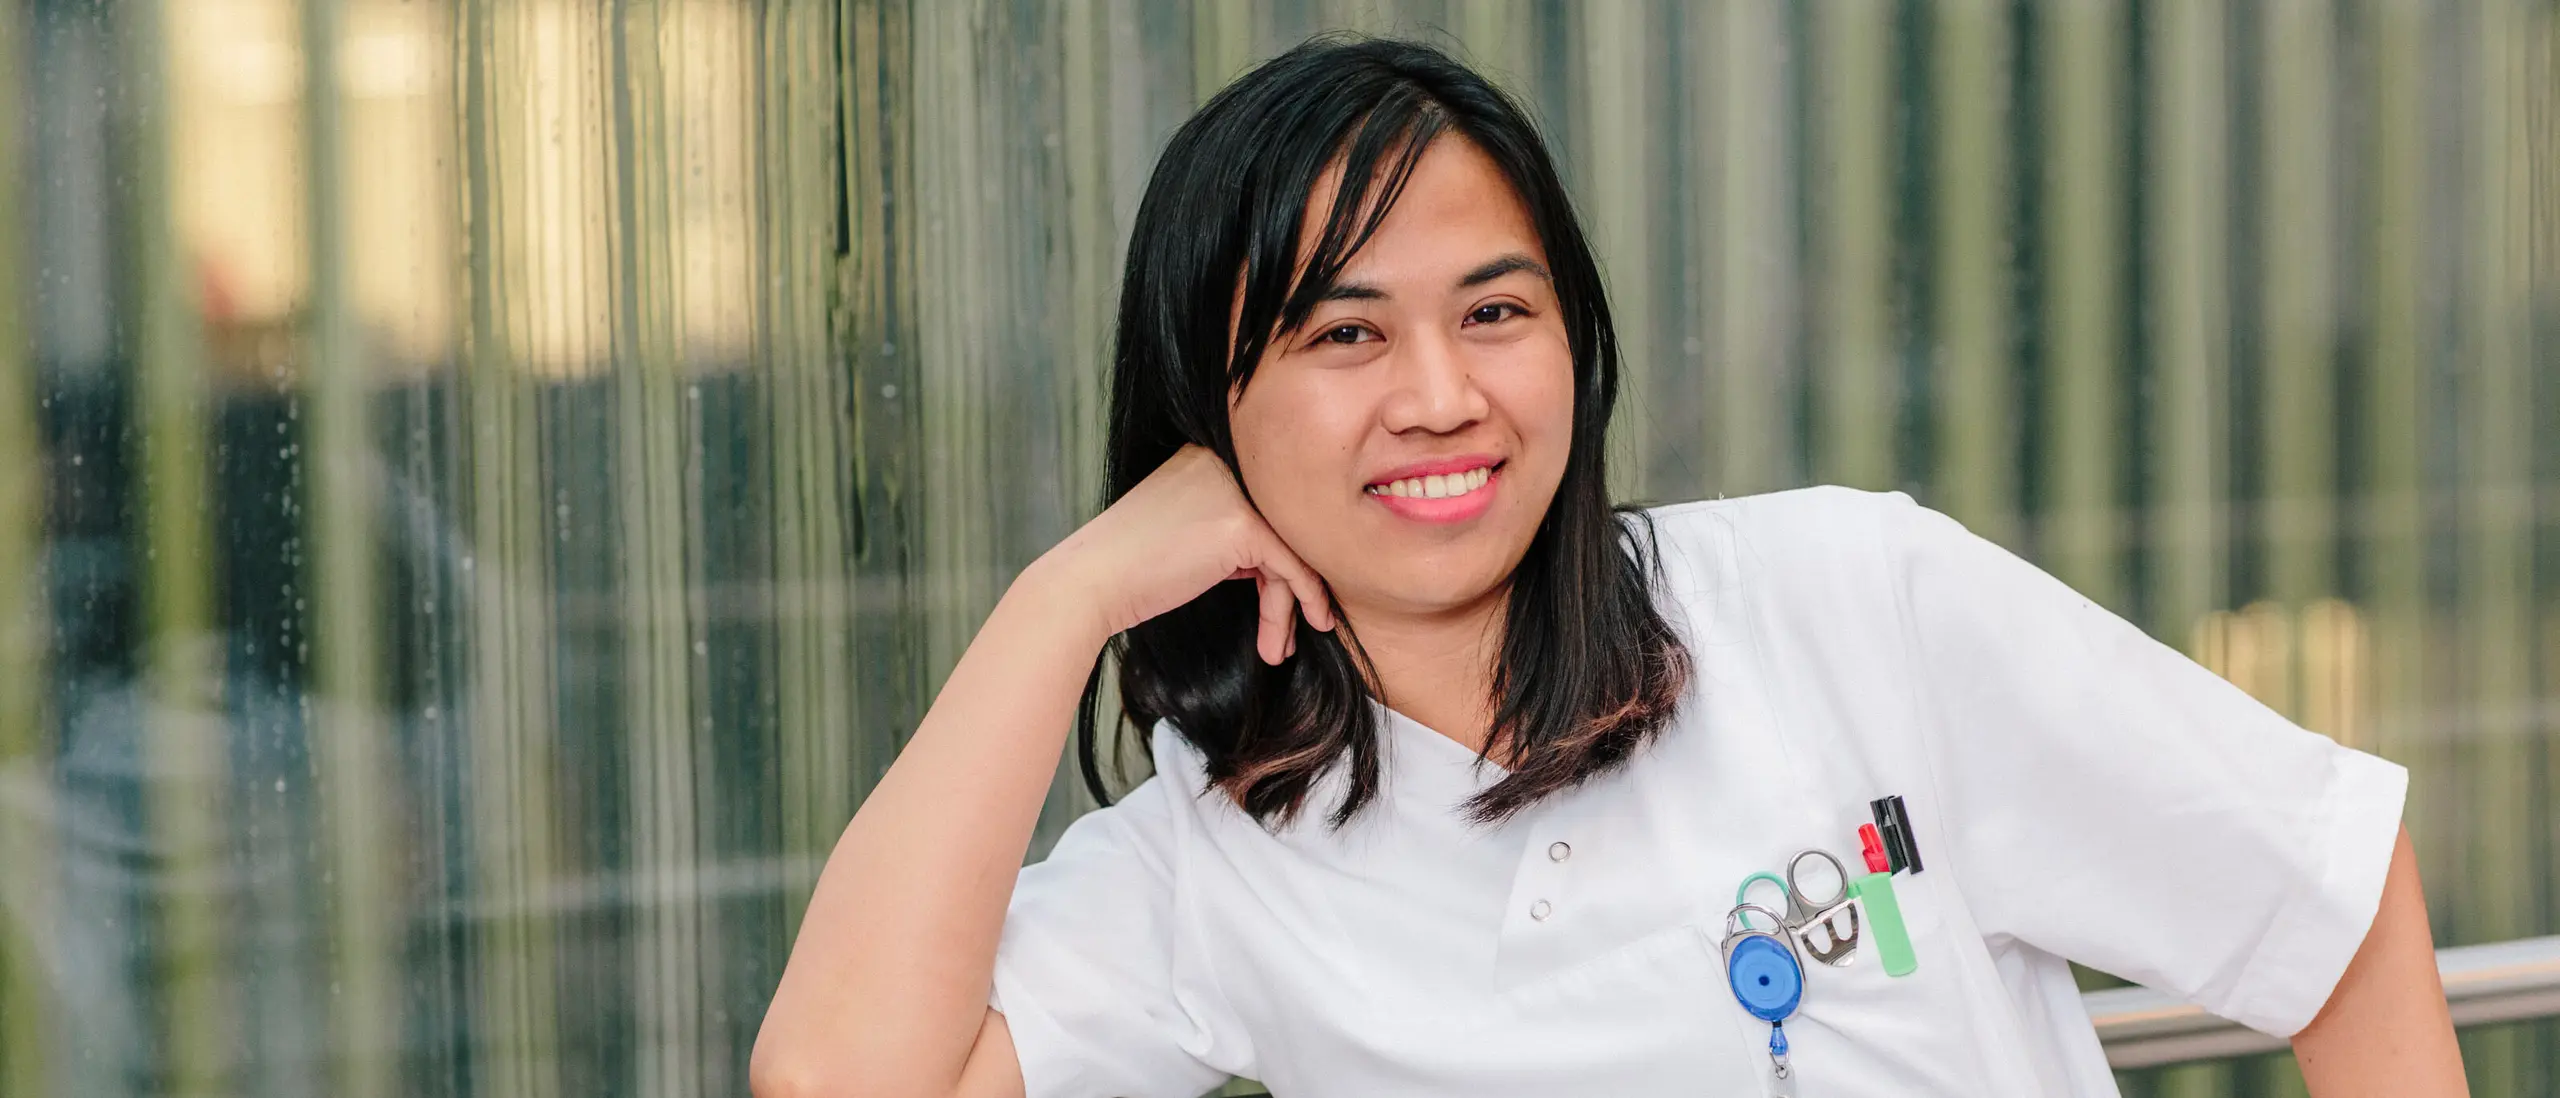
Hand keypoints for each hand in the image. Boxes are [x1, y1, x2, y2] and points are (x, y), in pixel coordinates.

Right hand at [1033, 445, 1333, 663]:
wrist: (1088, 584)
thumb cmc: (1127, 570)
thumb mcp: (1185, 535)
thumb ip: (1227, 534)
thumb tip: (1277, 562)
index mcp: (1207, 460)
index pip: (1262, 507)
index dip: (1274, 559)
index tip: (1282, 601)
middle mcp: (1223, 464)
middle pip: (1279, 527)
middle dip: (1286, 585)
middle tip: (1283, 634)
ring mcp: (1234, 492)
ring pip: (1287, 549)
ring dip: (1287, 605)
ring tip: (1276, 649)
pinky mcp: (1242, 524)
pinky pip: (1292, 564)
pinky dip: (1305, 597)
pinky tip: (1311, 623)